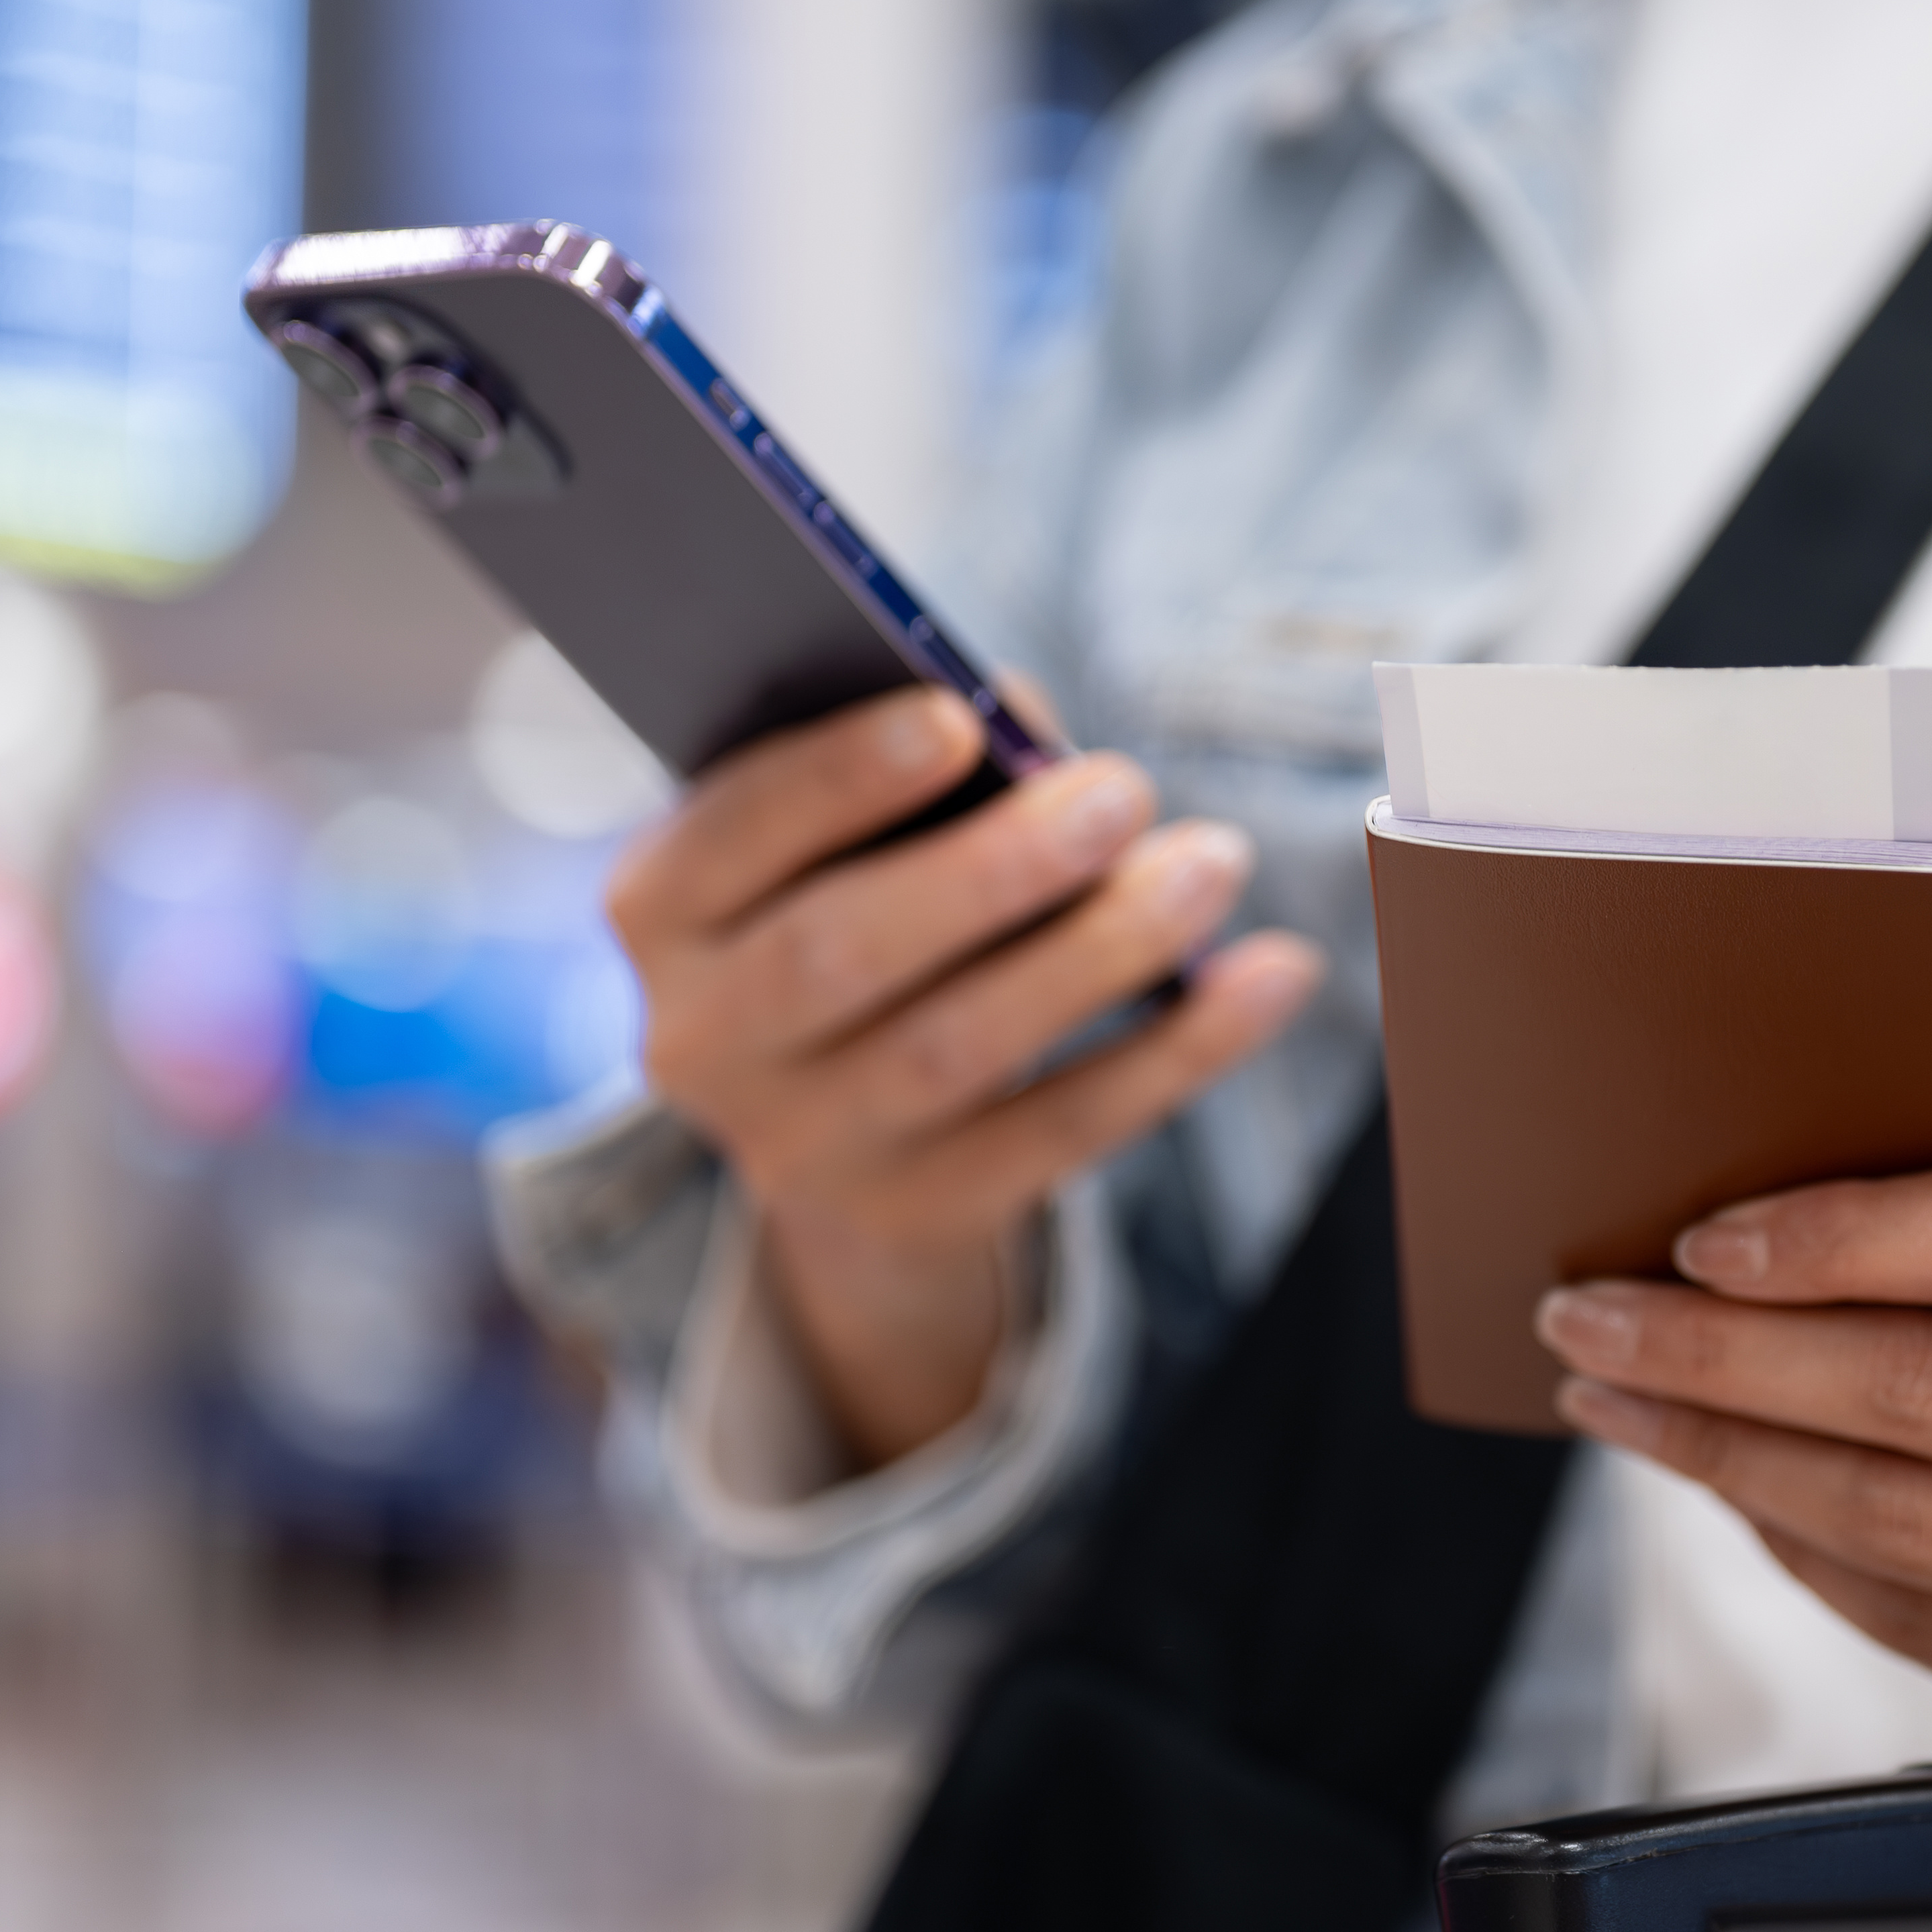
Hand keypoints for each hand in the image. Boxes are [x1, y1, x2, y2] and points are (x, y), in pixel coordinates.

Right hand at [610, 688, 1322, 1466]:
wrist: (840, 1115)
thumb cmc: (855, 890)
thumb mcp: (842, 826)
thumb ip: (917, 760)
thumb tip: (1021, 722)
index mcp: (659, 909)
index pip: (726, 838)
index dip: (835, 780)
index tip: (953, 720)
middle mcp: (700, 1041)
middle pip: (842, 953)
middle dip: (993, 867)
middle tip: (1126, 789)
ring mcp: (802, 1147)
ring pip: (959, 1050)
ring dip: (1102, 950)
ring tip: (1213, 863)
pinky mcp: (917, 1211)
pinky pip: (1063, 1133)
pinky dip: (1179, 1051)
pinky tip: (1272, 975)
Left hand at [1534, 1164, 1931, 1760]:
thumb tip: (1746, 1239)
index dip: (1830, 1239)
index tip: (1694, 1240)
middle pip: (1916, 1396)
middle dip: (1715, 1356)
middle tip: (1590, 1320)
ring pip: (1893, 1523)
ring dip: (1723, 1461)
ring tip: (1622, 1405)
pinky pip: (1919, 1618)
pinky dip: (1801, 1547)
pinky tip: (1733, 1491)